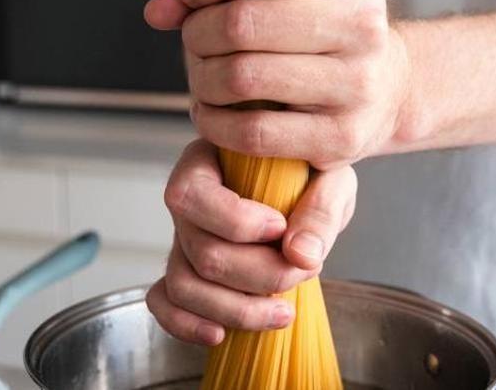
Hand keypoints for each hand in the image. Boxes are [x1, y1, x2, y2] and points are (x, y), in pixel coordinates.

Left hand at [144, 0, 408, 169]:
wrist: (388, 89)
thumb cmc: (321, 29)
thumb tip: (160, 10)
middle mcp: (365, 26)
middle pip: (243, 22)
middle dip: (197, 32)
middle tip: (195, 41)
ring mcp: (356, 85)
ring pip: (241, 77)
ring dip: (201, 78)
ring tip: (203, 76)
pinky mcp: (341, 138)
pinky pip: (252, 132)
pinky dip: (214, 122)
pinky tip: (212, 112)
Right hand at [145, 139, 357, 344]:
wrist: (310, 192)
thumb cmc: (312, 175)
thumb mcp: (330, 177)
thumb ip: (321, 209)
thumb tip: (301, 254)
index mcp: (207, 162)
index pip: (194, 194)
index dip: (235, 221)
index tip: (281, 227)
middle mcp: (188, 203)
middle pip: (200, 251)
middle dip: (257, 274)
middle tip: (302, 271)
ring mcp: (183, 240)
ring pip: (184, 285)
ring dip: (235, 309)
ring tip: (283, 312)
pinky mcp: (186, 272)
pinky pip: (165, 303)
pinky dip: (187, 325)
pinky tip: (221, 334)